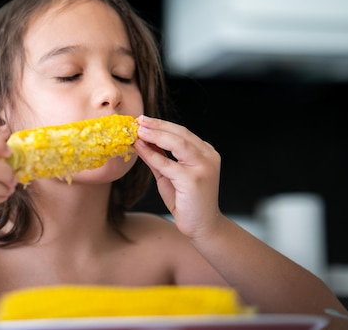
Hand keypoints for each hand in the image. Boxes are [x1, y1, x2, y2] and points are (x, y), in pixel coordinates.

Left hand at [134, 115, 221, 239]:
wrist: (201, 226)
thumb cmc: (187, 202)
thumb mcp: (169, 175)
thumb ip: (159, 158)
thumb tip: (143, 141)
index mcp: (205, 153)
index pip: (182, 133)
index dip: (162, 125)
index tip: (144, 120)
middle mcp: (208, 157)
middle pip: (181, 134)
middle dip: (158, 126)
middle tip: (139, 120)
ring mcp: (203, 167)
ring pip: (178, 144)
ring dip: (156, 135)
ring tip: (139, 130)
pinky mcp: (194, 180)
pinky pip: (168, 164)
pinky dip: (153, 154)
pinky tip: (141, 148)